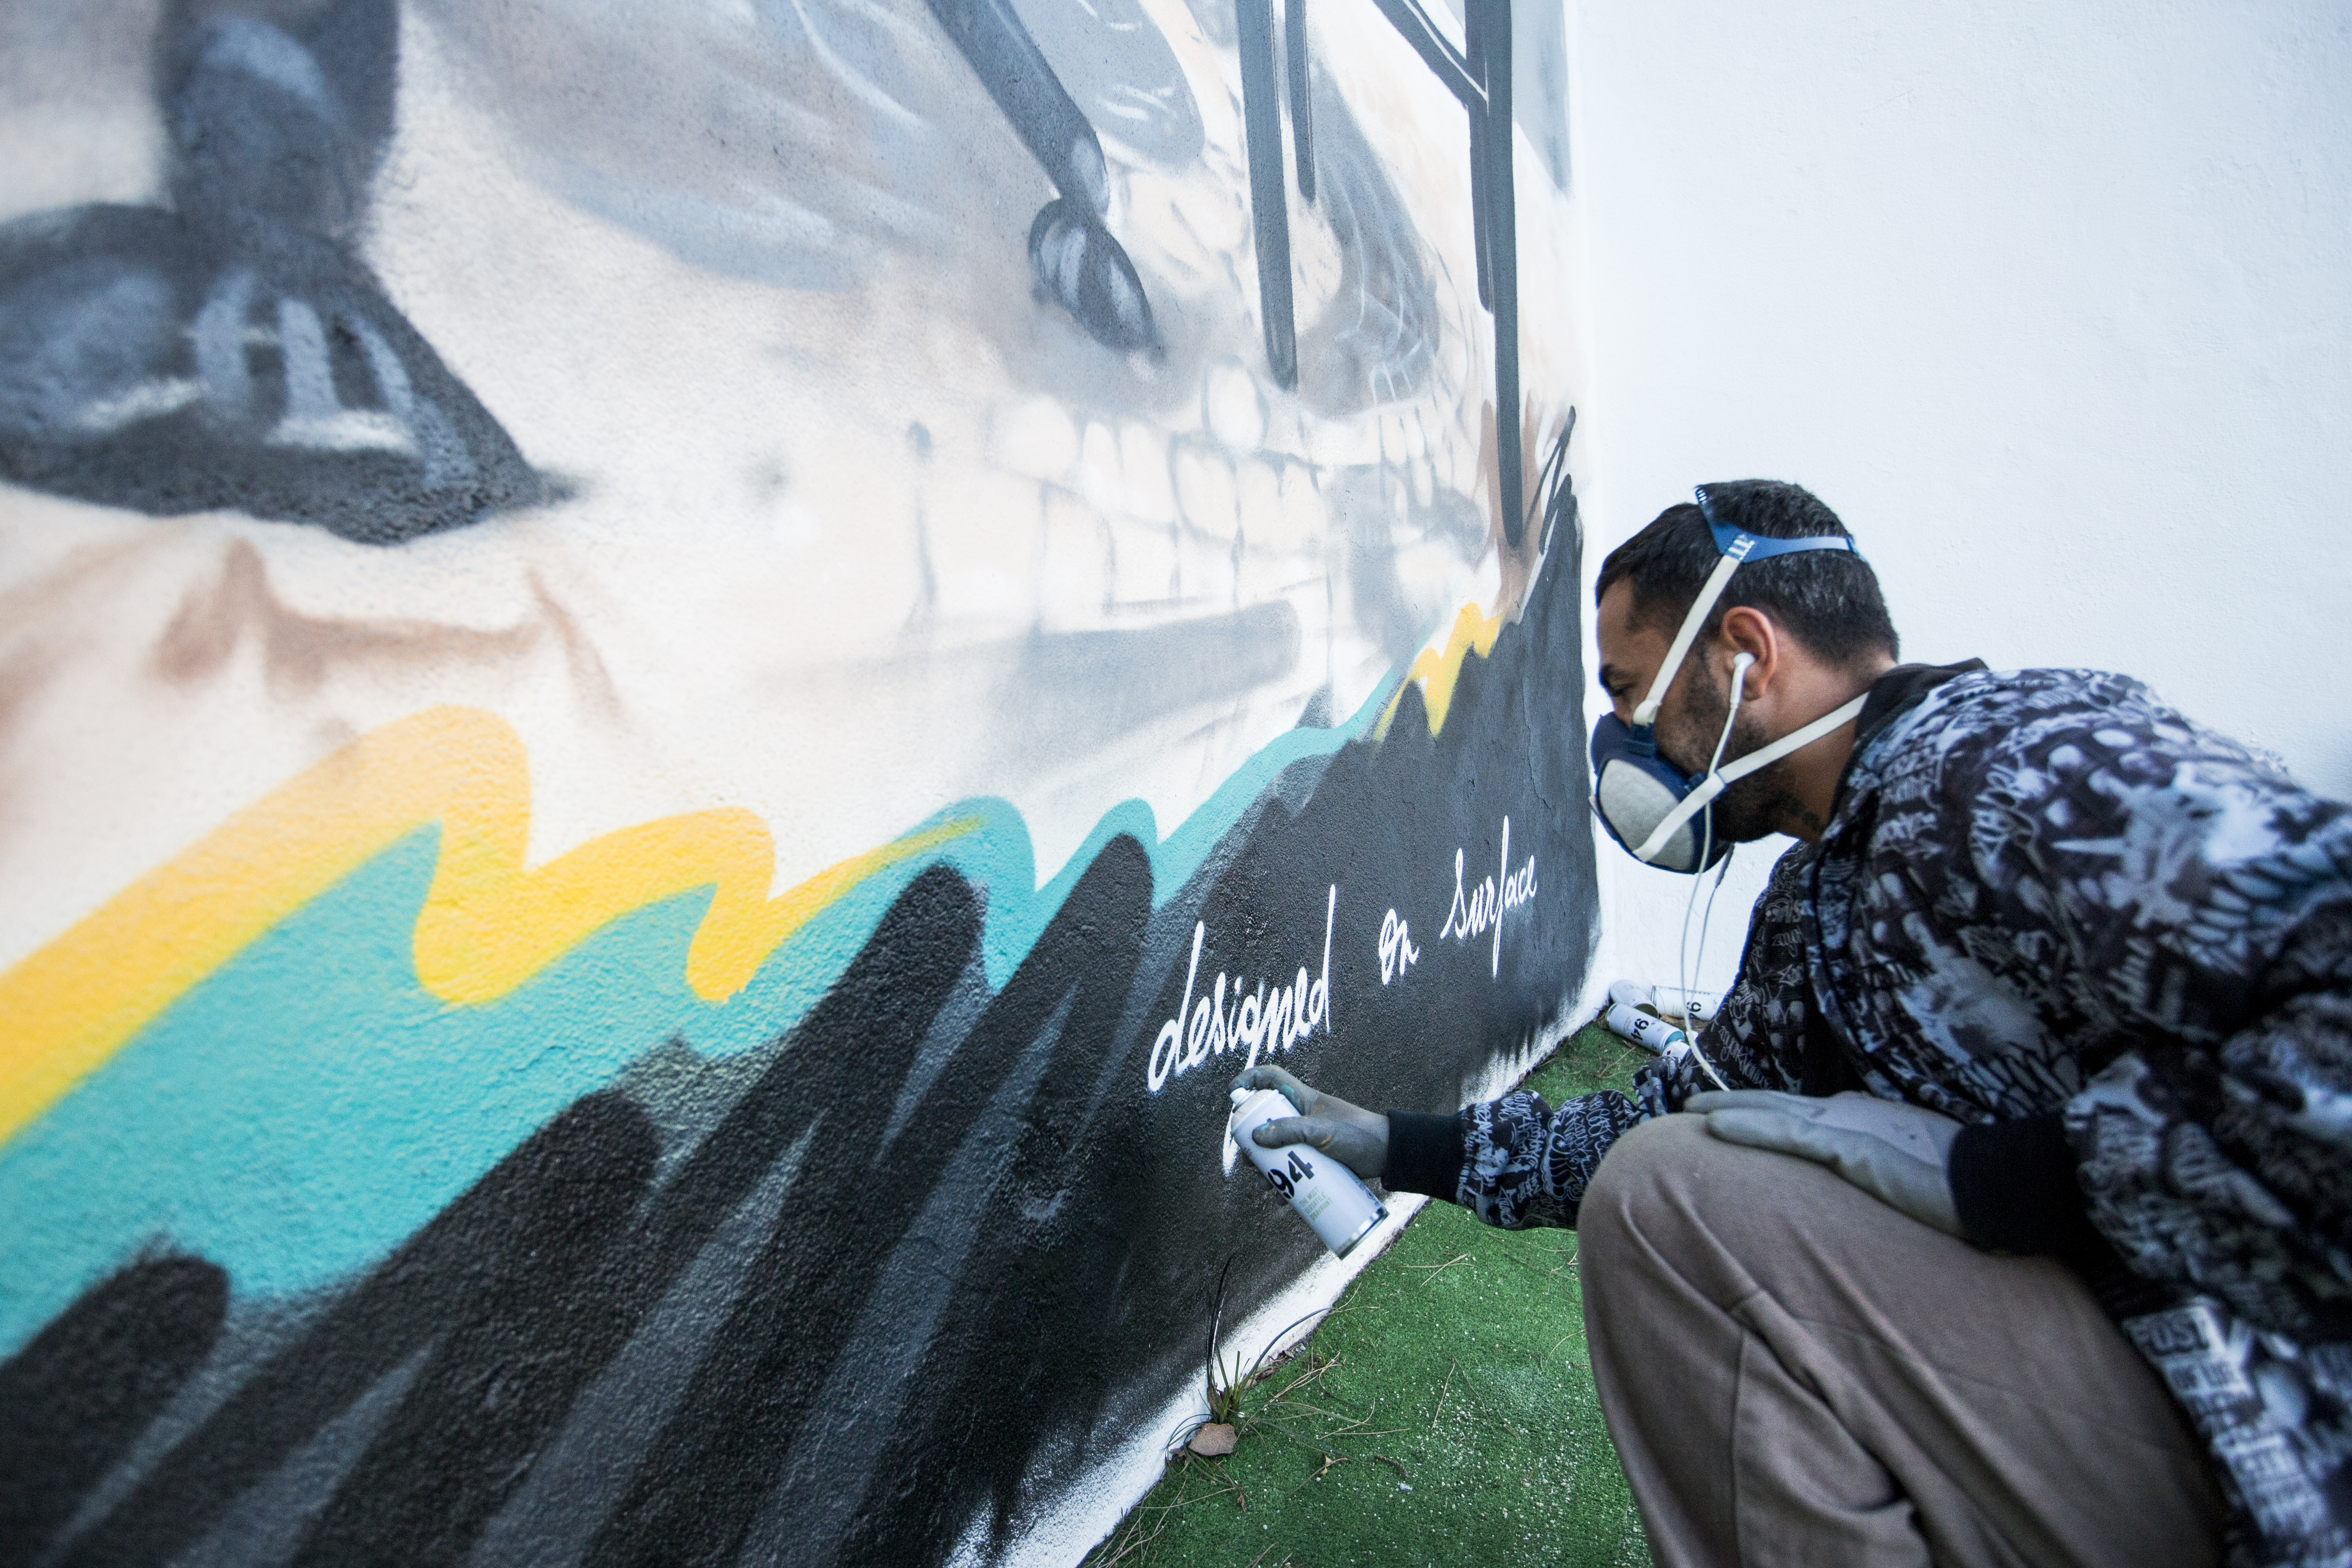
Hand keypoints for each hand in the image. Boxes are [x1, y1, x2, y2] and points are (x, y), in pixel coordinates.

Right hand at [1231, 1065, 1388, 1180]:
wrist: (1387, 1155)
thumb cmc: (1358, 1134)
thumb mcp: (1322, 1131)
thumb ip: (1291, 1131)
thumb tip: (1256, 1138)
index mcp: (1302, 1098)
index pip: (1271, 1078)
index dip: (1249, 1080)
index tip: (1232, 1095)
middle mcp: (1301, 1116)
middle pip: (1265, 1119)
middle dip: (1251, 1137)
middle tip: (1247, 1156)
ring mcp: (1306, 1139)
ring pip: (1274, 1148)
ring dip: (1263, 1164)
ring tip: (1262, 1181)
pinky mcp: (1314, 1159)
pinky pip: (1289, 1169)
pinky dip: (1281, 1183)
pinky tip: (1278, 1197)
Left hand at [1686, 1089, 1963, 1235]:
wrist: (1993, 1186)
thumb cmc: (1957, 1185)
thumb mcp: (1905, 1169)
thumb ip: (1873, 1162)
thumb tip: (1849, 1162)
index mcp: (1862, 1120)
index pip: (1799, 1111)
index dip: (1762, 1109)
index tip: (1727, 1112)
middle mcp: (1850, 1114)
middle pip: (1777, 1103)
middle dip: (1734, 1101)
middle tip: (1690, 1104)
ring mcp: (1848, 1126)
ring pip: (1772, 1112)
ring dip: (1727, 1108)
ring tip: (1687, 1109)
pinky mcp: (1849, 1145)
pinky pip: (1786, 1134)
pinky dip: (1748, 1128)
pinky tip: (1714, 1126)